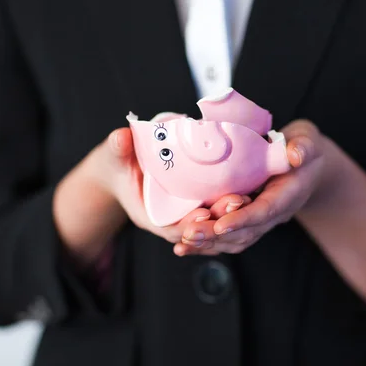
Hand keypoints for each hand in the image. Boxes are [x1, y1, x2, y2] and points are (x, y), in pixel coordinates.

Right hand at [54, 127, 248, 264]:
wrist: (123, 170)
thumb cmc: (120, 165)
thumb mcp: (116, 157)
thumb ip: (119, 149)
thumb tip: (120, 136)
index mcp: (150, 216)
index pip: (171, 228)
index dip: (189, 223)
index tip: (204, 213)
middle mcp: (170, 221)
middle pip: (197, 227)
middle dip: (217, 218)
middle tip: (237, 201)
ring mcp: (185, 216)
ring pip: (211, 223)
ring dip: (229, 214)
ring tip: (247, 198)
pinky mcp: (197, 206)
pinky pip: (216, 213)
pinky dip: (231, 208)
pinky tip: (249, 194)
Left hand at [174, 120, 328, 255]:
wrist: (307, 166)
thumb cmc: (304, 150)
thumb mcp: (308, 142)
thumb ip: (304, 148)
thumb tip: (296, 155)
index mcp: (287, 196)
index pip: (264, 212)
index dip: (242, 220)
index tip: (220, 225)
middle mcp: (273, 214)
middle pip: (245, 232)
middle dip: (216, 236)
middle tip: (189, 234)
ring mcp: (260, 220)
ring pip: (235, 239)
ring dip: (208, 244)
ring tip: (183, 243)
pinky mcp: (248, 220)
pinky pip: (228, 237)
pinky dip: (207, 244)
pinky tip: (185, 246)